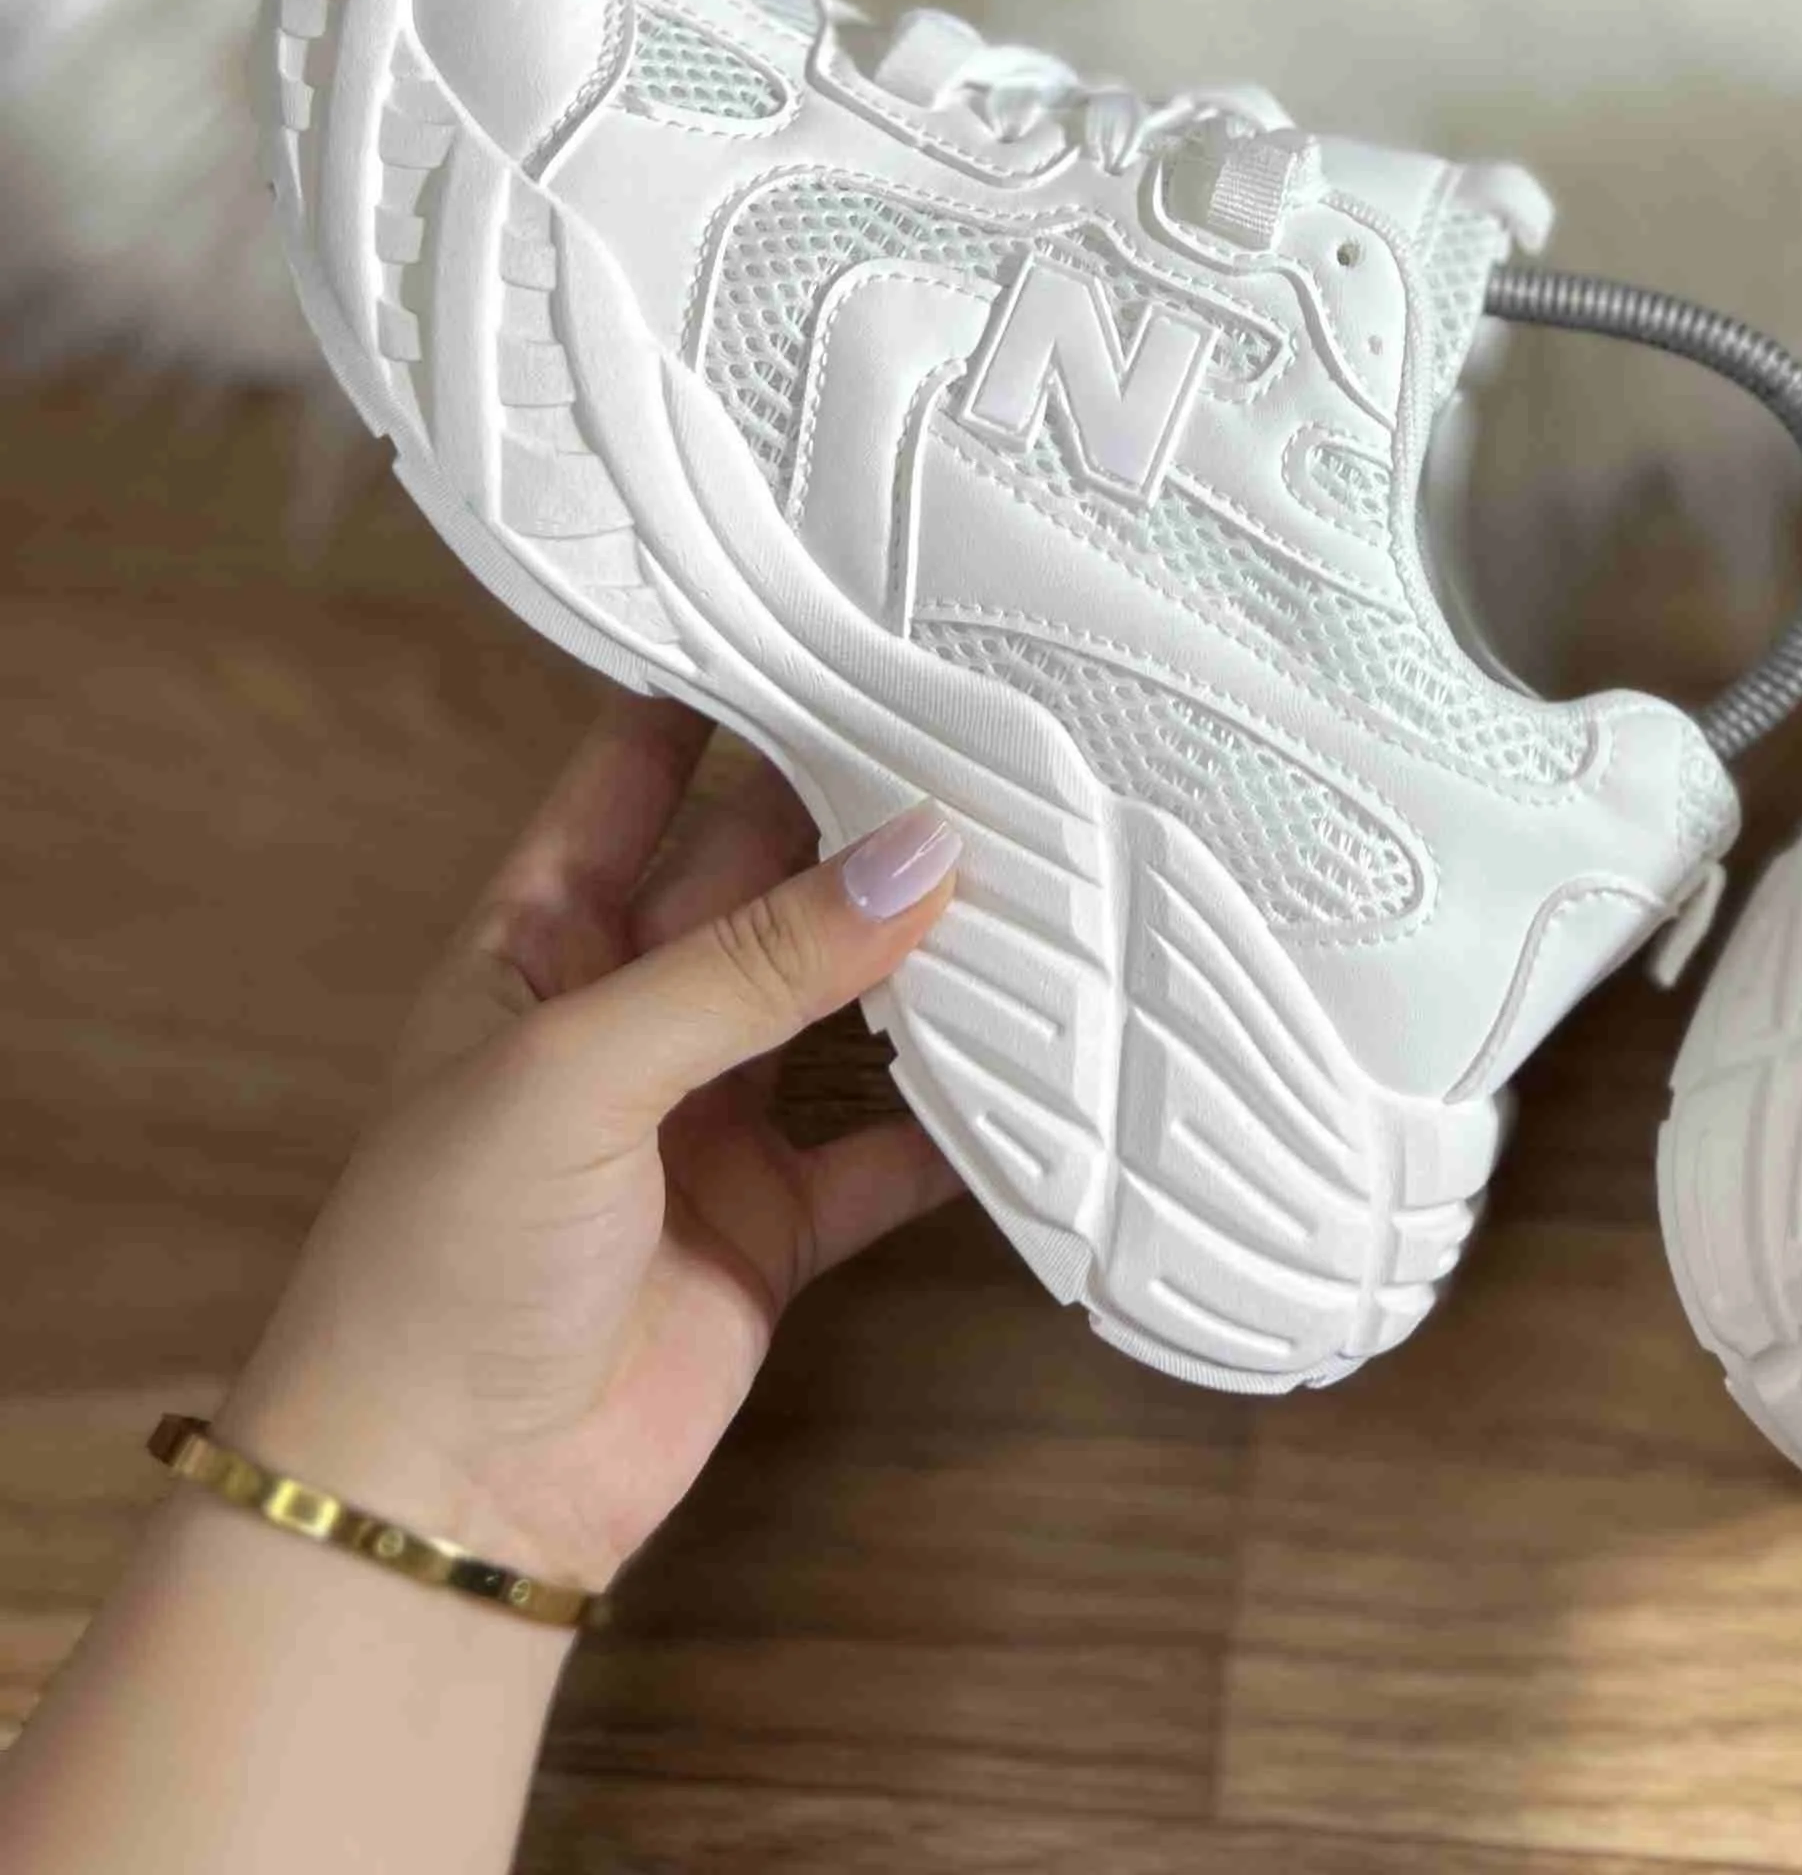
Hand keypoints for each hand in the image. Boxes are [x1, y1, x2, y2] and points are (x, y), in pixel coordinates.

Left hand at [215, 697, 964, 1595]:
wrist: (439, 1502)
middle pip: (766, 871)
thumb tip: (922, 850)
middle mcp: (632, 1008)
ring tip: (1051, 862)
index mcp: (541, 937)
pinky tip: (1047, 1066)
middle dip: (864, 808)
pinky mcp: (777, 1220)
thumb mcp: (578, 1069)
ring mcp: (709, 1115)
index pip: (641, 770)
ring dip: (928, 947)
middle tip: (996, 724)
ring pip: (841, 996)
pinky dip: (966, 1117)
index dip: (726, 691)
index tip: (843, 611)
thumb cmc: (444, 1257)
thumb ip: (754, 960)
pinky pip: (892, 1147)